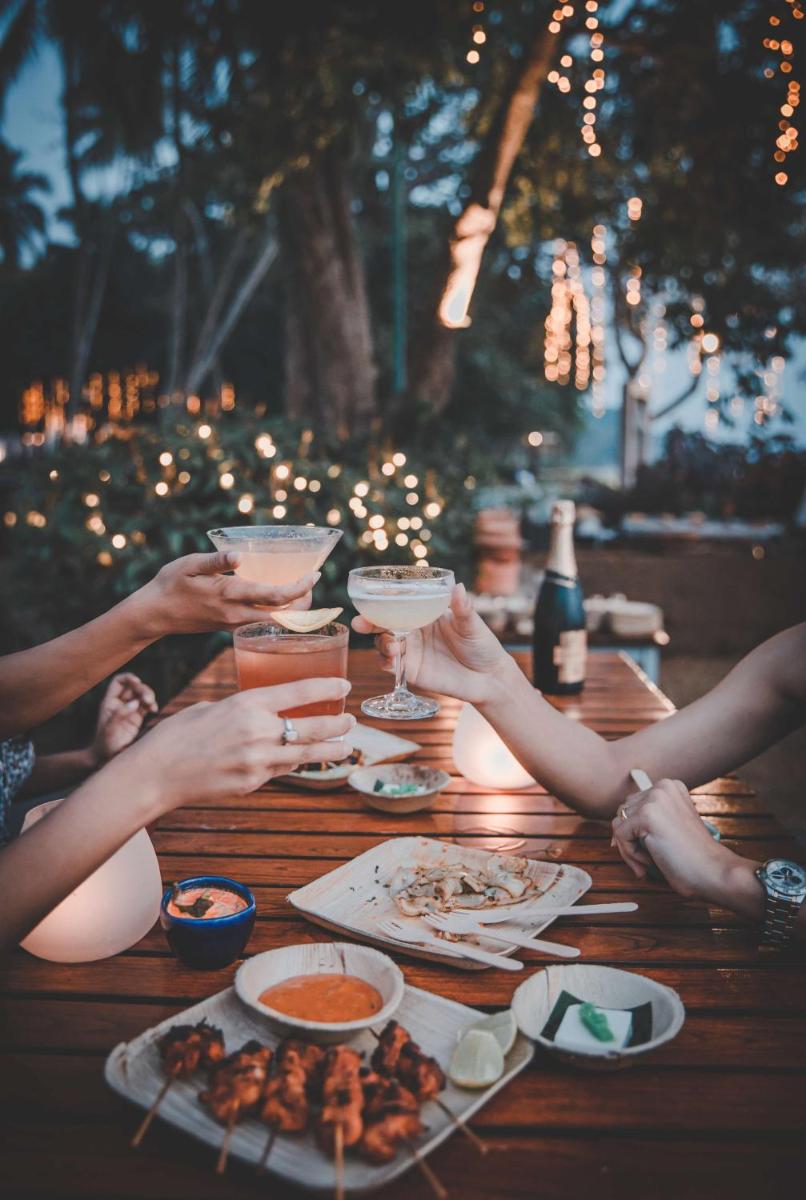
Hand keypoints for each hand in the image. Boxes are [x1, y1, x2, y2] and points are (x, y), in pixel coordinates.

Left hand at [90, 672, 157, 763]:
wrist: (106, 758)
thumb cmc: (105, 744)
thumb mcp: (110, 730)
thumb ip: (120, 714)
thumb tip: (135, 702)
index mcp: (109, 702)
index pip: (118, 682)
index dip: (128, 678)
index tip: (137, 681)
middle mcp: (119, 703)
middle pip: (133, 687)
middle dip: (142, 689)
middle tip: (148, 699)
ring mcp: (129, 710)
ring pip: (141, 695)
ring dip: (149, 696)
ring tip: (152, 705)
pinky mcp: (137, 718)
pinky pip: (146, 705)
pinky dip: (152, 705)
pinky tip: (154, 710)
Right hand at [120, 677, 354, 813]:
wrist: (155, 773)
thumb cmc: (178, 734)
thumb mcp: (213, 708)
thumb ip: (243, 709)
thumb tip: (264, 712)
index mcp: (247, 704)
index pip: (300, 692)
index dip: (328, 688)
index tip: (345, 686)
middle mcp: (258, 732)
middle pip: (312, 727)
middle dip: (337, 724)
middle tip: (351, 721)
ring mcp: (257, 762)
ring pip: (305, 755)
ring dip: (329, 750)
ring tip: (345, 747)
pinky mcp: (252, 784)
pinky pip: (279, 771)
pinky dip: (292, 764)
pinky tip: (300, 761)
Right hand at [128, 552, 317, 638]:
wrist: (154, 614)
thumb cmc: (170, 585)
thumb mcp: (190, 565)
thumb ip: (216, 561)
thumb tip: (239, 555)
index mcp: (230, 595)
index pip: (276, 596)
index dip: (300, 587)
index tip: (315, 575)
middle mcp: (236, 614)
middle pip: (283, 615)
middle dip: (304, 603)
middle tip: (312, 583)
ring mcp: (234, 624)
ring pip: (273, 622)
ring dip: (292, 610)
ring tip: (302, 590)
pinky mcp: (230, 627)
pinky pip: (261, 623)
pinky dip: (277, 613)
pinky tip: (279, 599)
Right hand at [351, 584, 510, 704]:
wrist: (488, 679)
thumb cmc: (482, 646)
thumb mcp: (473, 625)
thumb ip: (463, 608)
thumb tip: (458, 587)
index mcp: (426, 613)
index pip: (400, 603)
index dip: (383, 599)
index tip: (372, 595)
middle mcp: (414, 630)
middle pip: (384, 622)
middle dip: (368, 621)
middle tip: (360, 622)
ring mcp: (411, 650)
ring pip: (384, 643)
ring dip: (381, 643)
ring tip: (394, 647)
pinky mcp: (411, 670)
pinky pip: (391, 665)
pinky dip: (386, 662)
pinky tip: (392, 662)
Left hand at [611, 778, 736, 900]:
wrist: (714, 871)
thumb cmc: (693, 857)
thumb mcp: (669, 827)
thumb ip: (646, 820)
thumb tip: (614, 826)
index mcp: (670, 787)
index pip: (633, 805)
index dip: (635, 832)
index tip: (649, 850)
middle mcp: (662, 787)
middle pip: (622, 813)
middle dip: (630, 840)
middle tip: (648, 860)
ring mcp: (655, 799)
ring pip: (618, 825)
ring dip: (629, 849)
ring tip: (649, 862)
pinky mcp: (647, 815)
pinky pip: (619, 836)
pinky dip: (630, 854)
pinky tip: (650, 862)